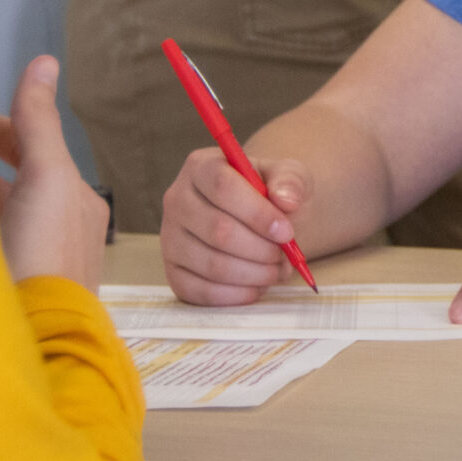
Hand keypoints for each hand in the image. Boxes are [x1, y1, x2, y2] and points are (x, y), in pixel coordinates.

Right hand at [0, 56, 108, 288]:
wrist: (37, 344)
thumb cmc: (47, 257)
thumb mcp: (47, 178)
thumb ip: (40, 122)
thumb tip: (45, 62)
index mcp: (72, 200)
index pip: (33, 147)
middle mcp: (54, 228)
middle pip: (10, 179)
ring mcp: (28, 260)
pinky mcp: (3, 286)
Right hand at [160, 145, 309, 304]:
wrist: (261, 219)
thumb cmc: (271, 194)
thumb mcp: (288, 176)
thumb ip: (291, 181)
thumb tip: (286, 200)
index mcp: (201, 166)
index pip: (222, 186)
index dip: (257, 213)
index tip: (286, 231)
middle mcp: (177, 199)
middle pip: (217, 230)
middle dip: (260, 249)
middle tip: (285, 256)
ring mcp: (170, 238)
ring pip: (212, 264)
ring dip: (253, 274)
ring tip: (276, 270)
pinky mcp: (173, 271)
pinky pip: (201, 291)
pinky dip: (236, 294)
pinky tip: (258, 286)